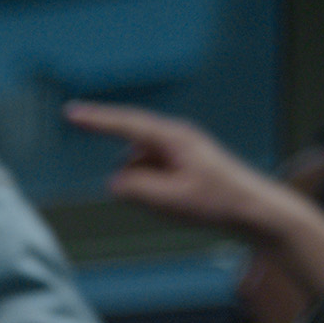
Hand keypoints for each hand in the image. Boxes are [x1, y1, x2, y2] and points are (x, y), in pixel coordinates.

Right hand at [63, 101, 284, 231]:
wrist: (253, 209)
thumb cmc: (217, 201)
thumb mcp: (171, 200)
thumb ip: (135, 189)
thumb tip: (113, 182)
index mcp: (173, 138)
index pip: (125, 124)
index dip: (95, 120)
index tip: (70, 113)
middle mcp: (173, 138)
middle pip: (131, 157)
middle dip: (136, 182)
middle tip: (165, 201)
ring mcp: (176, 151)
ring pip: (138, 170)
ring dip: (146, 190)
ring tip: (180, 204)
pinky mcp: (179, 164)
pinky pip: (150, 177)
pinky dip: (154, 192)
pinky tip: (179, 203)